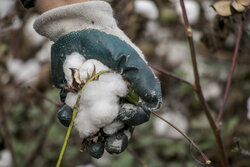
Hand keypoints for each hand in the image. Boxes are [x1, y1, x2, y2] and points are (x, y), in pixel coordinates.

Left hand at [54, 29, 160, 157]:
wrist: (81, 30)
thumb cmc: (109, 42)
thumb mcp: (130, 58)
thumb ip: (144, 79)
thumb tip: (154, 105)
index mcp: (129, 93)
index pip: (135, 114)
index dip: (132, 120)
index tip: (124, 115)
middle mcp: (112, 100)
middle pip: (115, 125)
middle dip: (113, 139)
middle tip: (108, 149)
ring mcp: (93, 100)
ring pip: (94, 124)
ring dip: (91, 135)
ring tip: (90, 145)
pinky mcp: (75, 96)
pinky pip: (73, 111)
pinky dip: (69, 116)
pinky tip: (67, 115)